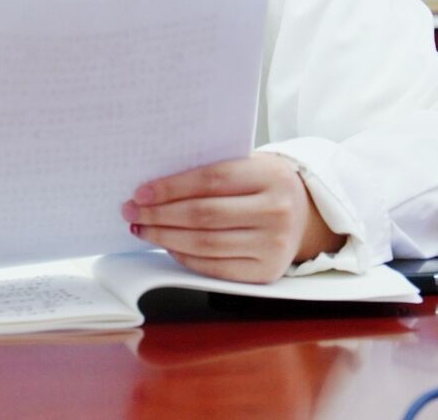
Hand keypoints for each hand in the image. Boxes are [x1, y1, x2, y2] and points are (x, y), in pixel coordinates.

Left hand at [122, 154, 339, 283]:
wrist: (305, 214)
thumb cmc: (265, 184)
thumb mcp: (250, 165)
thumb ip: (212, 170)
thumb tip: (155, 185)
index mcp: (271, 177)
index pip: (212, 180)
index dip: (172, 187)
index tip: (141, 191)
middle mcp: (276, 212)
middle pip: (204, 215)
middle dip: (160, 214)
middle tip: (132, 210)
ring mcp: (273, 246)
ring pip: (205, 244)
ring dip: (165, 237)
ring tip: (142, 228)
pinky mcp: (265, 273)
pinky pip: (214, 267)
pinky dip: (184, 257)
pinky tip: (167, 245)